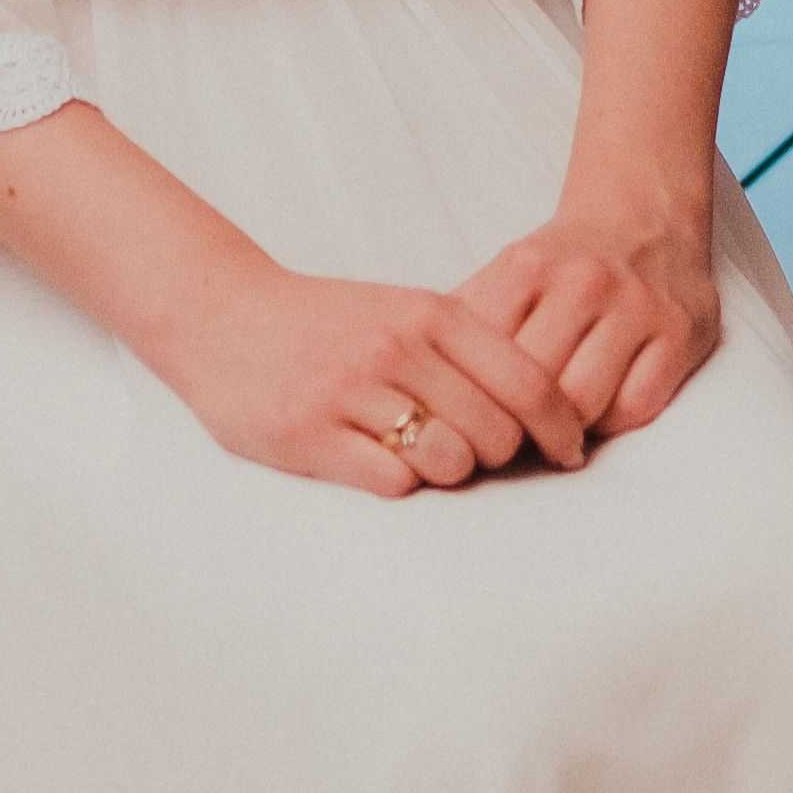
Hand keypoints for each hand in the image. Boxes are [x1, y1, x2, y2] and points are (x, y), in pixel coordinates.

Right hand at [143, 258, 587, 495]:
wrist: (222, 316)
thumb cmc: (326, 322)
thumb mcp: (402, 310)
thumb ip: (463, 349)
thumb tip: (541, 409)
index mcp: (428, 314)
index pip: (528, 381)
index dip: (561, 426)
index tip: (570, 451)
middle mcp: (396, 348)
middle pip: (497, 432)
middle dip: (500, 456)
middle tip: (480, 456)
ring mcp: (352, 392)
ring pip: (449, 461)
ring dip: (450, 472)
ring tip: (425, 457)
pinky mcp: (311, 435)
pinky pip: (392, 482)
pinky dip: (400, 482)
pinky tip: (379, 462)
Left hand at [457, 184, 723, 442]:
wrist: (644, 216)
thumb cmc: (563, 263)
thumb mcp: (509, 272)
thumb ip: (470, 318)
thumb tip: (417, 379)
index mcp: (529, 265)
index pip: (485, 355)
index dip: (471, 395)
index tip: (469, 415)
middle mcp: (587, 281)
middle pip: (534, 386)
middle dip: (516, 420)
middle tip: (507, 438)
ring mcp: (639, 307)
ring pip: (585, 403)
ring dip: (563, 429)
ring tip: (549, 431)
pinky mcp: (682, 335)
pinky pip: (638, 407)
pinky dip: (612, 423)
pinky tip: (599, 413)